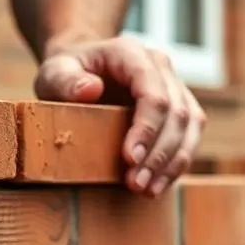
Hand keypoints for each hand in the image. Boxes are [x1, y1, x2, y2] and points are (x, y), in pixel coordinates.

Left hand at [34, 36, 206, 196]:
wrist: (78, 69)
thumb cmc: (65, 72)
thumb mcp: (54, 73)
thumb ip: (65, 80)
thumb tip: (90, 90)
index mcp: (131, 54)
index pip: (152, 92)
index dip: (146, 127)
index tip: (129, 158)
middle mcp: (160, 67)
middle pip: (176, 112)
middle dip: (158, 154)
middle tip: (135, 184)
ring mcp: (173, 86)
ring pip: (190, 126)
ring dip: (171, 163)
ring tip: (147, 190)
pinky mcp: (178, 108)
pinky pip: (188, 137)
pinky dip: (176, 164)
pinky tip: (157, 186)